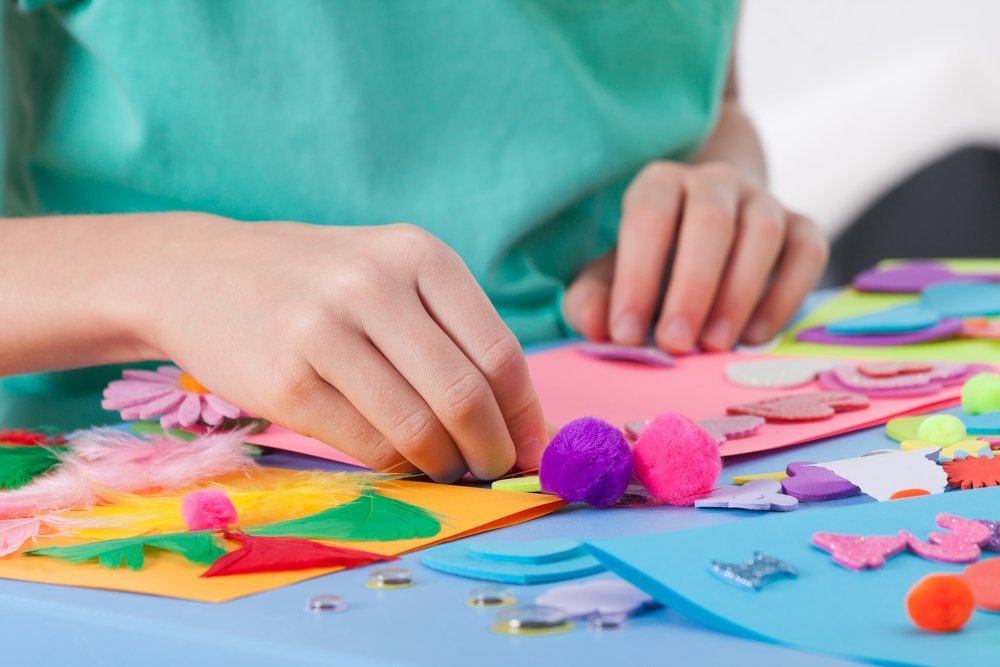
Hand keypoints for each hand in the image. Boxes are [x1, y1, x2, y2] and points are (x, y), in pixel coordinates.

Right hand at [142, 215, 547, 481]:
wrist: (201, 272)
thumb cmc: (317, 281)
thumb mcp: (391, 276)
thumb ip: (453, 335)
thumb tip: (522, 422)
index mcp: (419, 255)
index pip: (499, 353)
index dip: (525, 414)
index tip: (532, 449)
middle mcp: (375, 285)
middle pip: (465, 395)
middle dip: (492, 450)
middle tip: (494, 470)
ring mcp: (324, 331)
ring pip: (417, 428)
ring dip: (444, 464)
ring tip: (446, 467)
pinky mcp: (284, 381)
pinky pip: (367, 445)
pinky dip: (396, 466)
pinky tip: (400, 459)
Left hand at [562, 161, 827, 351]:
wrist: (708, 232)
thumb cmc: (650, 262)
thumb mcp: (611, 276)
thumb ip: (592, 299)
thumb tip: (594, 326)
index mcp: (660, 184)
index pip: (648, 217)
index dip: (636, 277)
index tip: (625, 334)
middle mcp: (714, 182)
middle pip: (709, 221)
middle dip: (692, 287)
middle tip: (675, 344)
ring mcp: (764, 200)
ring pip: (763, 233)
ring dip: (739, 293)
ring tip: (715, 345)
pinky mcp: (803, 227)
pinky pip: (807, 252)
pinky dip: (785, 296)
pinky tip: (755, 337)